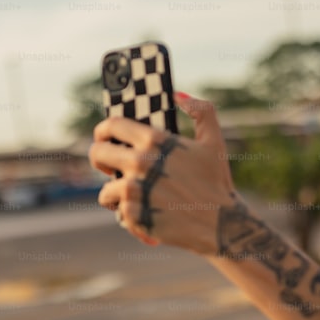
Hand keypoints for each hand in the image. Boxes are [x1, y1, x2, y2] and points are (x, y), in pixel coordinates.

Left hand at [88, 92, 236, 252]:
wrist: (221, 224)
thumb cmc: (217, 183)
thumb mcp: (214, 142)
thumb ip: (202, 111)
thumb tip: (178, 95)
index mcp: (154, 141)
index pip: (112, 125)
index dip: (103, 130)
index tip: (103, 136)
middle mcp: (140, 163)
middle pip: (98, 154)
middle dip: (100, 159)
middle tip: (110, 166)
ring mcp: (135, 190)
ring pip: (106, 190)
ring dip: (115, 194)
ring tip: (132, 198)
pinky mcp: (134, 215)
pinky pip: (118, 213)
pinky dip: (129, 216)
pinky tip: (145, 215)